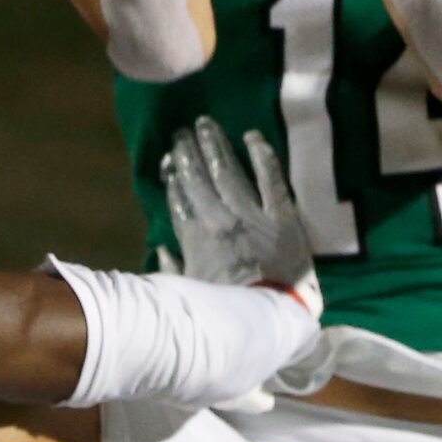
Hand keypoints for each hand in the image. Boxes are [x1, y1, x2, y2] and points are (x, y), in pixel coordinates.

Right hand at [160, 116, 321, 316]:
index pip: (180, 200)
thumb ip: (173, 270)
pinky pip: (270, 179)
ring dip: (214, 145)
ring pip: (227, 171)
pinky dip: (261, 155)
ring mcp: (250, 214)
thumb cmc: (228, 313)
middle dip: (188, 153)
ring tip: (205, 124)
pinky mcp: (281, 215)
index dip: (174, 180)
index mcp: (194, 239)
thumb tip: (160, 250)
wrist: (269, 318)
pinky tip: (251, 136)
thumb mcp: (190, 293)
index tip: (169, 163)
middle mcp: (218, 220)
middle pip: (198, 179)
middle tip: (182, 132)